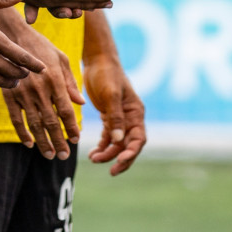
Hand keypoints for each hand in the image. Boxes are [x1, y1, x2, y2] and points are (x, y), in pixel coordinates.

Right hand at [1, 27, 83, 158]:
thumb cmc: (40, 46)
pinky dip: (22, 133)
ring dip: (42, 142)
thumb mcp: (61, 59)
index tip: (76, 139)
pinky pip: (16, 118)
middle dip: (58, 141)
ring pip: (34, 124)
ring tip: (49, 155)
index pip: (66, 110)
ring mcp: (22, 92)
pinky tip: (28, 143)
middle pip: (51, 121)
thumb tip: (81, 103)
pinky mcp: (8, 94)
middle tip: (64, 156)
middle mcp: (39, 88)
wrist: (12, 35)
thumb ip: (70, 82)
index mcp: (54, 79)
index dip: (72, 127)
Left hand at [84, 55, 146, 175]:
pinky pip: (108, 137)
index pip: (138, 139)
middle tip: (111, 172)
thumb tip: (118, 139)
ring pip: (117, 143)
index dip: (131, 152)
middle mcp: (130, 118)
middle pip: (129, 145)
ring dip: (108, 153)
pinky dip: (102, 146)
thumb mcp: (110, 94)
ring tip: (94, 159)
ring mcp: (120, 118)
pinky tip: (92, 153)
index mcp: (136, 113)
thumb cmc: (106, 74)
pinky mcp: (109, 117)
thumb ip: (115, 117)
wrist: (98, 60)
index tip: (120, 161)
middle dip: (121, 159)